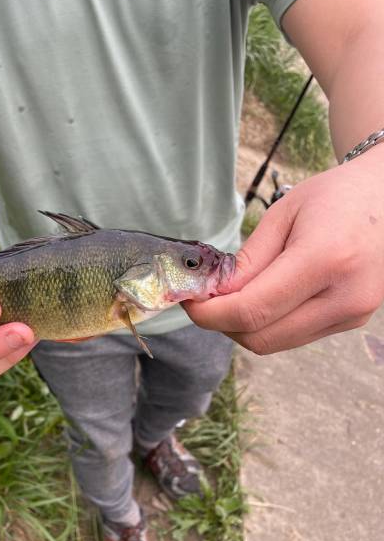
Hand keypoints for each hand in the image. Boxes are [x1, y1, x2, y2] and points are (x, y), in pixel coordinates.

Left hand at [184, 153, 383, 353]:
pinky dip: (267, 324)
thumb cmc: (335, 197)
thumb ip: (248, 261)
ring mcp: (352, 315)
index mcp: (326, 259)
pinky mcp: (351, 322)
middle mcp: (344, 296)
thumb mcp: (283, 215)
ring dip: (243, 327)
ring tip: (232, 295)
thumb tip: (212, 296)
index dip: (210, 314)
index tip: (188, 300)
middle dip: (222, 323)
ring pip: (274, 343)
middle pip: (260, 337)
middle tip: (204, 298)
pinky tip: (261, 298)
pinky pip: (293, 335)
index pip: (251, 310)